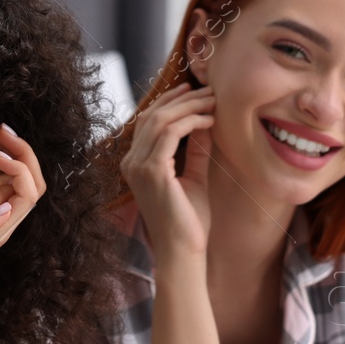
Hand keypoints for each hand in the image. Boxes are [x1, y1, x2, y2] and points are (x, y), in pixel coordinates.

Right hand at [119, 82, 214, 258]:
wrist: (184, 252)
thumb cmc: (189, 220)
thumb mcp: (194, 176)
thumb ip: (195, 150)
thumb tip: (204, 122)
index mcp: (136, 163)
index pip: (149, 121)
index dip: (170, 102)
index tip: (194, 91)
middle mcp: (131, 162)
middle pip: (153, 115)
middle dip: (183, 99)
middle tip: (210, 91)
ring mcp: (138, 166)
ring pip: (161, 120)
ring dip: (190, 106)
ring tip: (213, 102)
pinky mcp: (152, 171)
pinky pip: (169, 133)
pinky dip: (191, 121)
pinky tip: (209, 121)